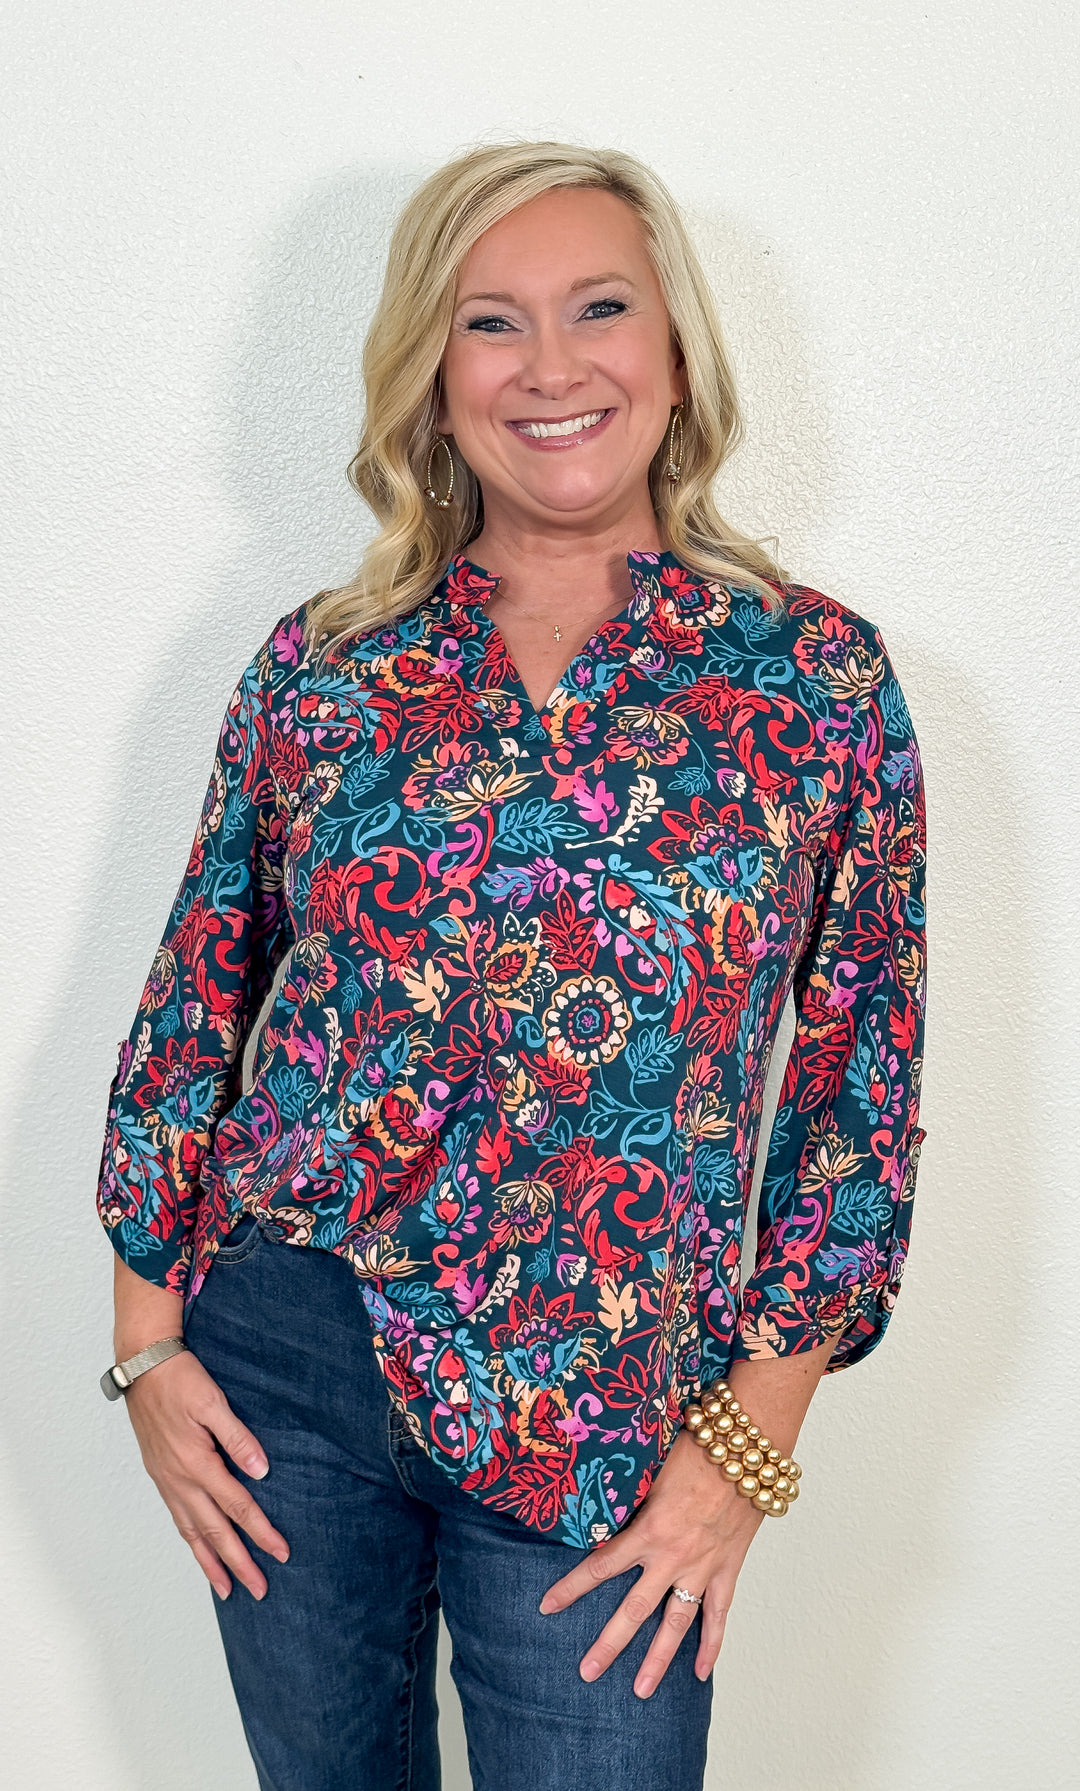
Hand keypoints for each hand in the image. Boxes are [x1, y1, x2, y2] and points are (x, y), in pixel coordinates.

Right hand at [122, 1349, 289, 1599]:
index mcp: (197, 1463)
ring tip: (226, 1589)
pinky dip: (191, 1541)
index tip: (282, 1553)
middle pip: (214, 1531)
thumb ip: (238, 1439)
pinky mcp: (161, 1475)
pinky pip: (178, 1519)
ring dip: (211, 1562)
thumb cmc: (180, 1379)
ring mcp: (167, 1480)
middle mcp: (180, 1480)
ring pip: (191, 1532)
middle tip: (259, 1590)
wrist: (143, 1366)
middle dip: (238, 1563)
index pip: (237, 1507)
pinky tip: (199, 1548)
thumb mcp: (213, 1402)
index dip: (261, 1532)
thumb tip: (261, 1472)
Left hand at [538, 1428, 763, 1696]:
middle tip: (587, 1672)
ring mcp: (702, 1568)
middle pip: (634, 1610)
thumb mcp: (650, 1468)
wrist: (746, 1447)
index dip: (571, 1588)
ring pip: (676, 1624)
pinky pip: (719, 1614)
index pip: (600, 1567)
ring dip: (658, 1660)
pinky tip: (701, 1673)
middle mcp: (672, 1557)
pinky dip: (712, 1644)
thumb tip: (599, 1502)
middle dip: (608, 1643)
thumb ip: (628, 1495)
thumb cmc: (695, 1447)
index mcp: (648, 1530)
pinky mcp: (728, 1569)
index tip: (546, 1607)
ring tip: (641, 1690)